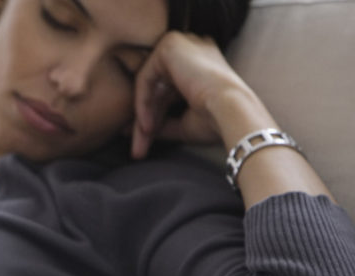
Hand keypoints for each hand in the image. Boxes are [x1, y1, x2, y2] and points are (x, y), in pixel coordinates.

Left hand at [130, 31, 257, 158]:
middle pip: (156, 88)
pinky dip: (142, 102)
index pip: (167, 90)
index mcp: (200, 63)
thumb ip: (159, 122)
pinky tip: (147, 124)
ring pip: (148, 84)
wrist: (233, 111)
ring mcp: (182, 43)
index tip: (147, 139)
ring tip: (143, 141)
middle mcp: (191, 49)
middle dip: (146, 119)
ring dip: (142, 115)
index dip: (155, 116)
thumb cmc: (216, 120)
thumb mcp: (182, 123)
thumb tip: (128, 130)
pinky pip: (145, 77)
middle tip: (139, 147)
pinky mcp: (170, 45)